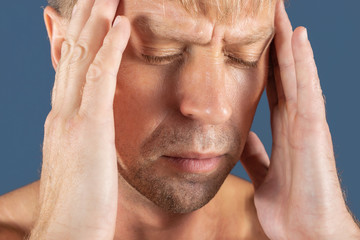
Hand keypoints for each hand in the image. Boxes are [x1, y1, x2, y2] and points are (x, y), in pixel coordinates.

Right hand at [30, 0, 129, 238]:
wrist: (66, 235)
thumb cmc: (79, 206)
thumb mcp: (81, 165)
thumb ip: (85, 142)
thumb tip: (91, 131)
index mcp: (63, 122)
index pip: (68, 71)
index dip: (74, 41)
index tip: (82, 18)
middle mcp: (62, 113)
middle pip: (72, 55)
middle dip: (84, 20)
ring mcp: (72, 118)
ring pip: (82, 57)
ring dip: (96, 21)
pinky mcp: (89, 128)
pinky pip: (101, 78)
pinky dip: (109, 48)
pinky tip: (121, 23)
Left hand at [240, 2, 359, 239]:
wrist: (307, 233)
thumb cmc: (290, 204)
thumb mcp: (263, 172)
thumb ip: (254, 152)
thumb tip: (240, 135)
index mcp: (283, 128)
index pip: (273, 86)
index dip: (265, 61)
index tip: (253, 38)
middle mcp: (296, 120)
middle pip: (284, 73)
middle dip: (276, 43)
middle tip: (268, 11)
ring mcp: (307, 122)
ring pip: (296, 74)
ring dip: (289, 42)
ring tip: (281, 12)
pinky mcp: (314, 131)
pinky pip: (306, 90)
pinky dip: (303, 64)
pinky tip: (297, 38)